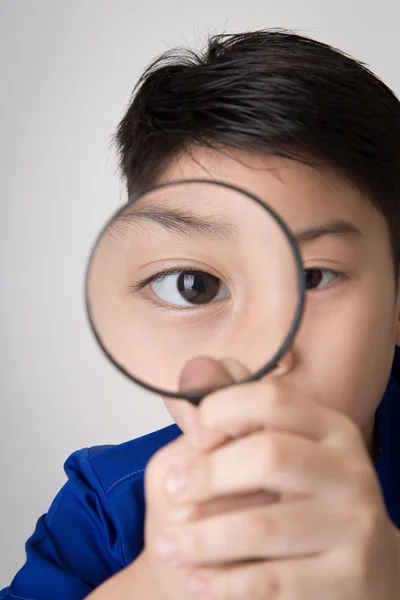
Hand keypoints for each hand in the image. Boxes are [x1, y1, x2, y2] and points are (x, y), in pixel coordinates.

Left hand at [152, 357, 399, 598]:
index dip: (223, 409)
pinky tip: (197, 579)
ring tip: (167, 546)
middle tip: (171, 489)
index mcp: (329, 429)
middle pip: (269, 455)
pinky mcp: (349, 577)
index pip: (273, 398)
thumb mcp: (272, 452)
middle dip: (209, 473)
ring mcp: (355, 525)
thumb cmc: (297, 503)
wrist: (356, 573)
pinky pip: (272, 581)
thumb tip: (194, 368)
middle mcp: (349, 470)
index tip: (194, 433)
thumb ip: (231, 416)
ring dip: (203, 538)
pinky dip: (224, 582)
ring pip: (264, 526)